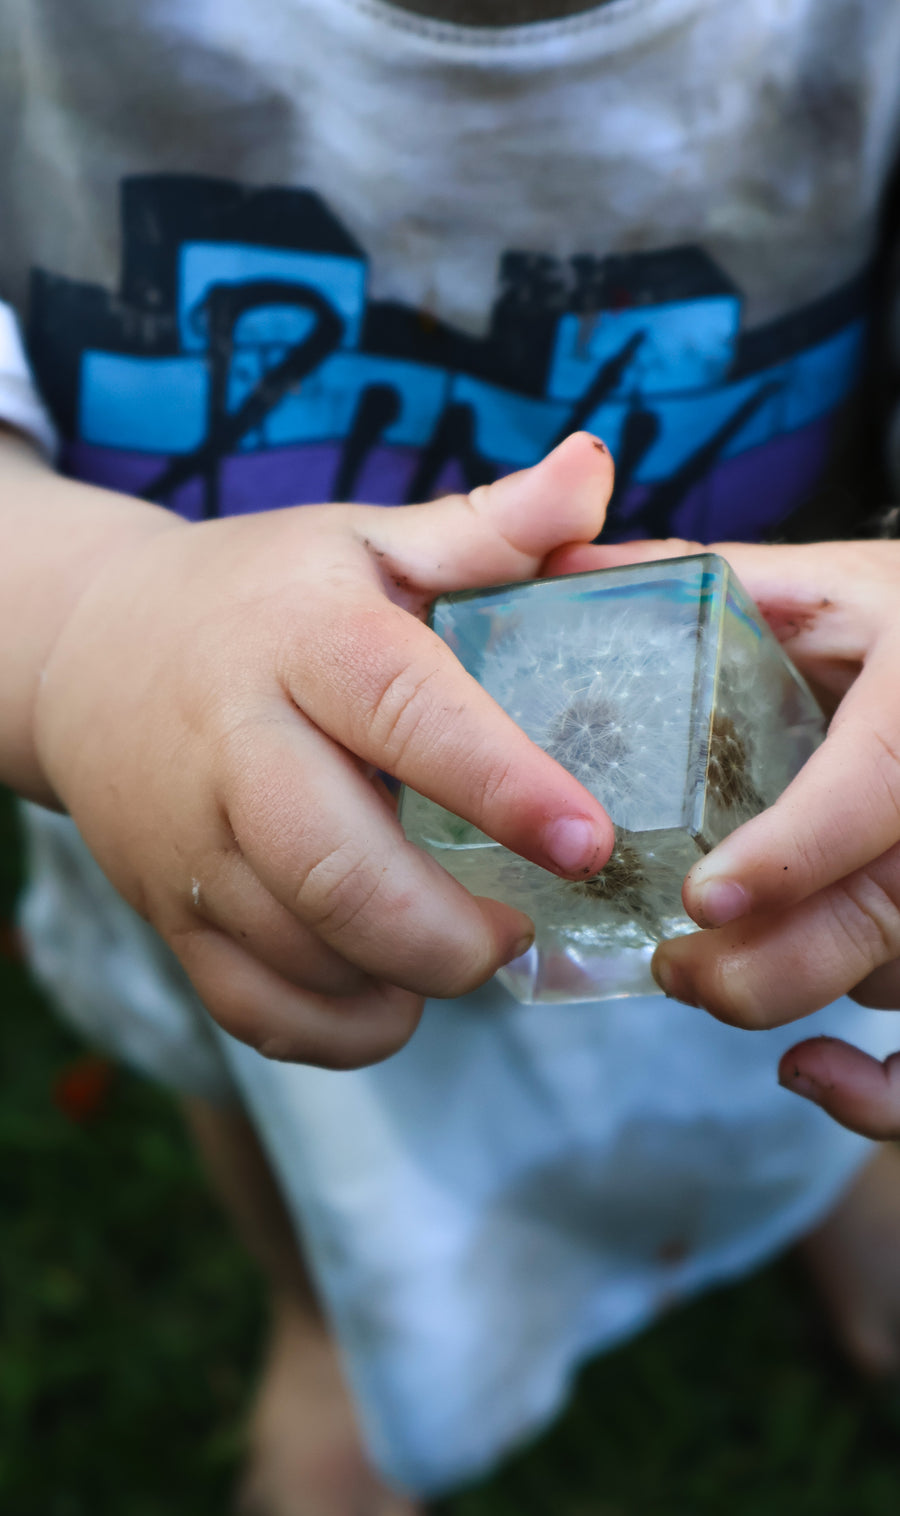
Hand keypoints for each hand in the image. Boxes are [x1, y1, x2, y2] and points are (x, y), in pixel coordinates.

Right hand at [33, 434, 614, 1067]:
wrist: (96, 651)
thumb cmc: (264, 597)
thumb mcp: (366, 543)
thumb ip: (488, 525)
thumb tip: (595, 468)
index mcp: (305, 639)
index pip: (406, 711)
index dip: (503, 783)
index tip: (589, 840)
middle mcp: (238, 745)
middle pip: (337, 869)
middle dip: (451, 933)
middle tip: (520, 928)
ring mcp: (192, 840)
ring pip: (299, 953)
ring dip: (406, 980)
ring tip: (467, 948)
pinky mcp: (170, 911)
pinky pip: (253, 1009)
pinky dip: (339, 1030)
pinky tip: (392, 995)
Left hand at [547, 534, 899, 1136]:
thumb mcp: (828, 586)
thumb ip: (708, 580)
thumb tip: (558, 564)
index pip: (882, 787)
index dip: (799, 851)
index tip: (703, 897)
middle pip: (885, 916)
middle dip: (763, 965)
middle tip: (671, 965)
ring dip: (794, 997)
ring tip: (700, 975)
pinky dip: (886, 1094)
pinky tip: (809, 1076)